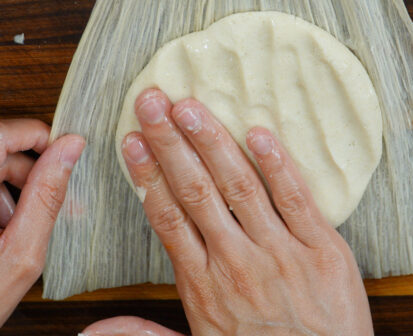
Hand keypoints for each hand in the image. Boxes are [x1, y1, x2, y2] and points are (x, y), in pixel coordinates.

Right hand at [83, 89, 372, 335]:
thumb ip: (143, 335)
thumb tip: (90, 332)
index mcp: (205, 286)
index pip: (167, 218)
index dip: (147, 175)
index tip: (132, 141)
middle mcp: (237, 263)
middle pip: (195, 191)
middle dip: (170, 143)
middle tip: (151, 101)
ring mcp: (281, 253)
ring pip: (240, 186)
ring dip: (212, 142)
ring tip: (189, 106)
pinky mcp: (323, 250)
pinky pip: (297, 199)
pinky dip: (277, 164)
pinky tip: (258, 132)